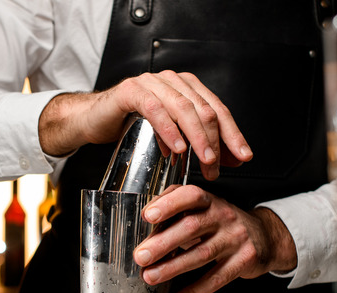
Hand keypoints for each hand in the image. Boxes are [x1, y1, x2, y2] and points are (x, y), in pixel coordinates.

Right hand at [38, 70, 252, 179]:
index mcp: (187, 87)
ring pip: (184, 108)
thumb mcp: (169, 136)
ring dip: (198, 138)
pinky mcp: (132, 91)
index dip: (233, 134)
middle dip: (216, 142)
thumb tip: (225, 160)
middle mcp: (173, 81)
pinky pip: (155, 109)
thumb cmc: (129, 126)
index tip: (243, 157)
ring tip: (204, 160)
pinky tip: (177, 148)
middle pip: (204, 109)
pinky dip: (169, 130)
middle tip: (217, 167)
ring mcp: (152, 83)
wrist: (93, 120)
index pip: (218, 109)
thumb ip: (194, 143)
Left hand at [132, 185, 297, 292]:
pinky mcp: (244, 261)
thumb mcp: (203, 210)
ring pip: (201, 254)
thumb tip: (143, 224)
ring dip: (173, 268)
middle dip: (163, 243)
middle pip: (191, 227)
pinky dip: (194, 292)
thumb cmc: (222, 223)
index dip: (169, 204)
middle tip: (141, 256)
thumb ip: (174, 212)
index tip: (148, 215)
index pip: (190, 195)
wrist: (264, 237)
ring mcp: (235, 239)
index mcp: (209, 201)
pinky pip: (216, 279)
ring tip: (151, 277)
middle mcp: (223, 216)